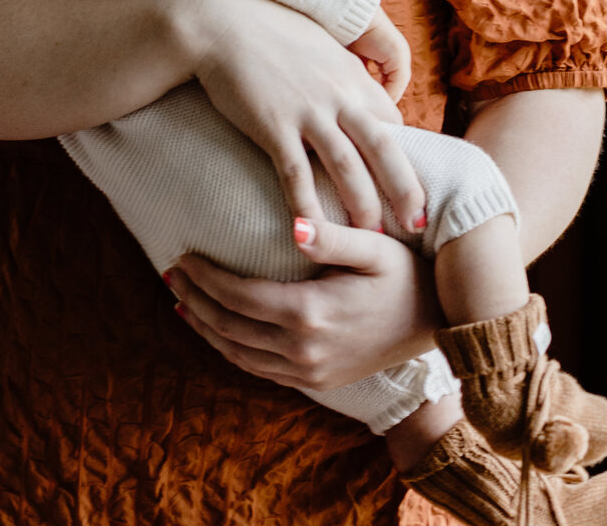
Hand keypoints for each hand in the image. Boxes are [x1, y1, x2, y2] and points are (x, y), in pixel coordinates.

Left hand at [164, 218, 437, 389]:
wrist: (436, 326)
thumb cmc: (405, 275)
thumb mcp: (374, 247)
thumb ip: (332, 237)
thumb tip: (294, 226)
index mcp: (311, 313)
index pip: (240, 296)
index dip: (206, 277)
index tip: (183, 254)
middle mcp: (303, 349)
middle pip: (230, 327)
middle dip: (195, 299)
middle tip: (170, 272)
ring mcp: (308, 371)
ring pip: (238, 354)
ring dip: (205, 327)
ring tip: (180, 300)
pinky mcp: (315, 380)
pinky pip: (258, 368)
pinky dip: (230, 350)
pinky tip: (216, 329)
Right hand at [185, 0, 424, 230]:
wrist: (223, 20)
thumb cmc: (267, 29)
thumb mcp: (318, 44)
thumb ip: (339, 71)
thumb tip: (352, 91)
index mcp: (351, 75)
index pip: (392, 121)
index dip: (404, 155)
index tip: (409, 183)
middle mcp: (338, 94)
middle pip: (384, 148)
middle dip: (405, 190)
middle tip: (416, 226)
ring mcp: (307, 110)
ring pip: (347, 167)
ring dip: (362, 206)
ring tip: (370, 237)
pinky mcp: (273, 124)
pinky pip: (295, 174)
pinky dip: (306, 206)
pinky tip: (309, 233)